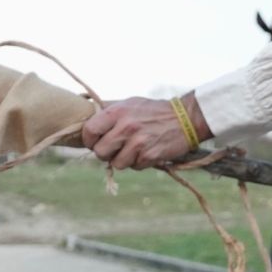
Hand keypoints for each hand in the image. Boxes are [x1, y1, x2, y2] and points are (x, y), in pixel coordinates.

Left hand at [82, 94, 209, 169]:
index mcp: (117, 112)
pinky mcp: (149, 156)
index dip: (89, 140)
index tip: (94, 141)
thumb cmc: (152, 111)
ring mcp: (138, 142)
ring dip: (122, 159)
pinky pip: (134, 167)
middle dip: (105, 153)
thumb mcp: (129, 104)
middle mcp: (126, 127)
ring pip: (116, 163)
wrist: (184, 118)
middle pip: (100, 152)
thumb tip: (87, 127)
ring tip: (132, 148)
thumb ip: (109, 114)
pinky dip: (138, 162)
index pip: (90, 131)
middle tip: (114, 148)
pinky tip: (145, 151)